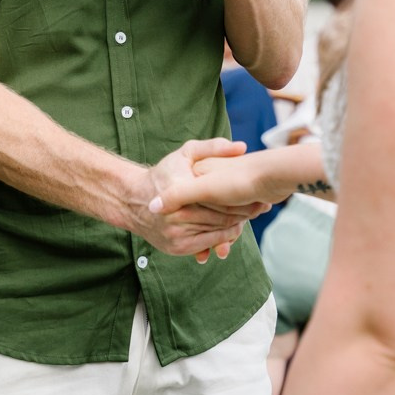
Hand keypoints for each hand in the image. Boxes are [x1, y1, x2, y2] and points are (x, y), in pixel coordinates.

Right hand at [129, 139, 254, 259]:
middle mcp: (177, 215)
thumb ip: (213, 148)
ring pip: (217, 233)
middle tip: (261, 207)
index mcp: (180, 189)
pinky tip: (233, 229)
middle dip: (244, 213)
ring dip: (236, 227)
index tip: (257, 193)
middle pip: (222, 218)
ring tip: (250, 216)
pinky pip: (207, 244)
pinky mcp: (176, 248)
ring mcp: (176, 234)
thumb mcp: (185, 153)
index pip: (221, 199)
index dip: (243, 198)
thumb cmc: (164, 174)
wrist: (134, 201)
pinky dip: (222, 239)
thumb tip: (241, 147)